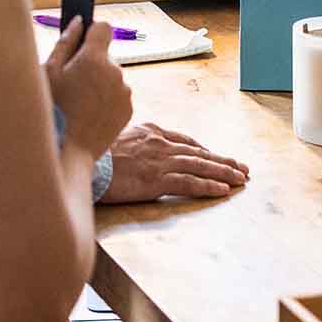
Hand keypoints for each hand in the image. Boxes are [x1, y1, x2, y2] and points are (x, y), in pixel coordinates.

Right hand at [44, 19, 131, 156]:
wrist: (69, 149)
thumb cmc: (53, 109)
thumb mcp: (49, 73)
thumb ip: (65, 42)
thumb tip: (78, 22)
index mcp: (94, 58)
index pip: (104, 27)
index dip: (92, 34)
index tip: (83, 45)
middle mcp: (115, 72)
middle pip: (105, 57)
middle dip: (92, 65)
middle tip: (72, 85)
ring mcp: (125, 91)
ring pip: (111, 78)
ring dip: (100, 84)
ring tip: (79, 104)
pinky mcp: (129, 108)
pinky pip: (117, 96)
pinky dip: (106, 101)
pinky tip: (89, 114)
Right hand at [100, 123, 249, 202]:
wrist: (80, 158)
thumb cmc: (92, 152)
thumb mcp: (114, 138)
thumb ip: (132, 142)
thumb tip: (136, 151)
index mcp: (150, 131)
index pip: (184, 141)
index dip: (204, 150)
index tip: (215, 156)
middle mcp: (160, 143)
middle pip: (199, 152)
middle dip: (222, 161)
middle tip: (242, 168)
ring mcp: (160, 161)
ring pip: (200, 166)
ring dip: (224, 173)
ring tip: (241, 179)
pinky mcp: (157, 179)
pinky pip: (189, 183)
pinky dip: (209, 186)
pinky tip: (223, 190)